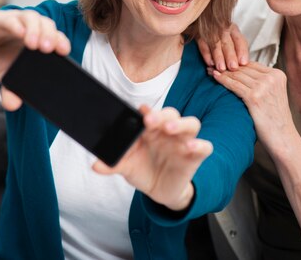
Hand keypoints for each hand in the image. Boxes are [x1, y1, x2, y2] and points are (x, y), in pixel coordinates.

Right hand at [0, 10, 70, 109]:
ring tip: (34, 45)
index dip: (61, 43)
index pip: (56, 38)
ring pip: (32, 18)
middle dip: (50, 36)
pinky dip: (15, 24)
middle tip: (48, 50)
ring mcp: (16, 20)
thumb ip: (11, 90)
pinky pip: (9, 18)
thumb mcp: (5, 75)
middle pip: (47, 25)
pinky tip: (19, 32)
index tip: (64, 53)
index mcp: (39, 39)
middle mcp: (30, 27)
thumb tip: (12, 106)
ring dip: (35, 30)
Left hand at [93, 106, 212, 210]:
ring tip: (169, 128)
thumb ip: (113, 164)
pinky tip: (191, 147)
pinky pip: (204, 146)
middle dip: (161, 115)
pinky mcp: (195, 156)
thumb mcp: (126, 167)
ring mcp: (183, 142)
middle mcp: (168, 131)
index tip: (140, 110)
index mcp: (150, 129)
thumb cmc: (143, 170)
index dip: (146, 110)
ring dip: (181, 124)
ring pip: (191, 124)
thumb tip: (95, 165)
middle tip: (149, 120)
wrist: (158, 191)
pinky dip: (200, 145)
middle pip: (171, 114)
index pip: (151, 113)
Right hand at [197, 23, 247, 71]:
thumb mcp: (232, 37)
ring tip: (221, 68)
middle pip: (227, 43)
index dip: (242, 51)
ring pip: (215, 45)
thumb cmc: (221, 35)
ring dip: (219, 57)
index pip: (239, 40)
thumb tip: (244, 63)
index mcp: (233, 29)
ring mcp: (210, 31)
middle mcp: (222, 28)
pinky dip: (206, 55)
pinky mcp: (199, 35)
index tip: (244, 62)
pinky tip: (210, 63)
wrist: (203, 22)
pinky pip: (203, 45)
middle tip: (233, 67)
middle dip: (230, 56)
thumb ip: (238, 48)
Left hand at [212, 62, 294, 152]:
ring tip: (210, 70)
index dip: (236, 63)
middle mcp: (272, 78)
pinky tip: (214, 76)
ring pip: (237, 75)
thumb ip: (263, 82)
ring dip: (222, 72)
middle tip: (212, 63)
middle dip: (227, 66)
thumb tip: (242, 73)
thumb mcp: (273, 94)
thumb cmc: (274, 119)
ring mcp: (264, 87)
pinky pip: (234, 85)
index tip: (223, 62)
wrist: (282, 137)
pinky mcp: (254, 97)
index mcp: (278, 75)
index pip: (252, 64)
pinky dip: (222, 80)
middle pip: (244, 68)